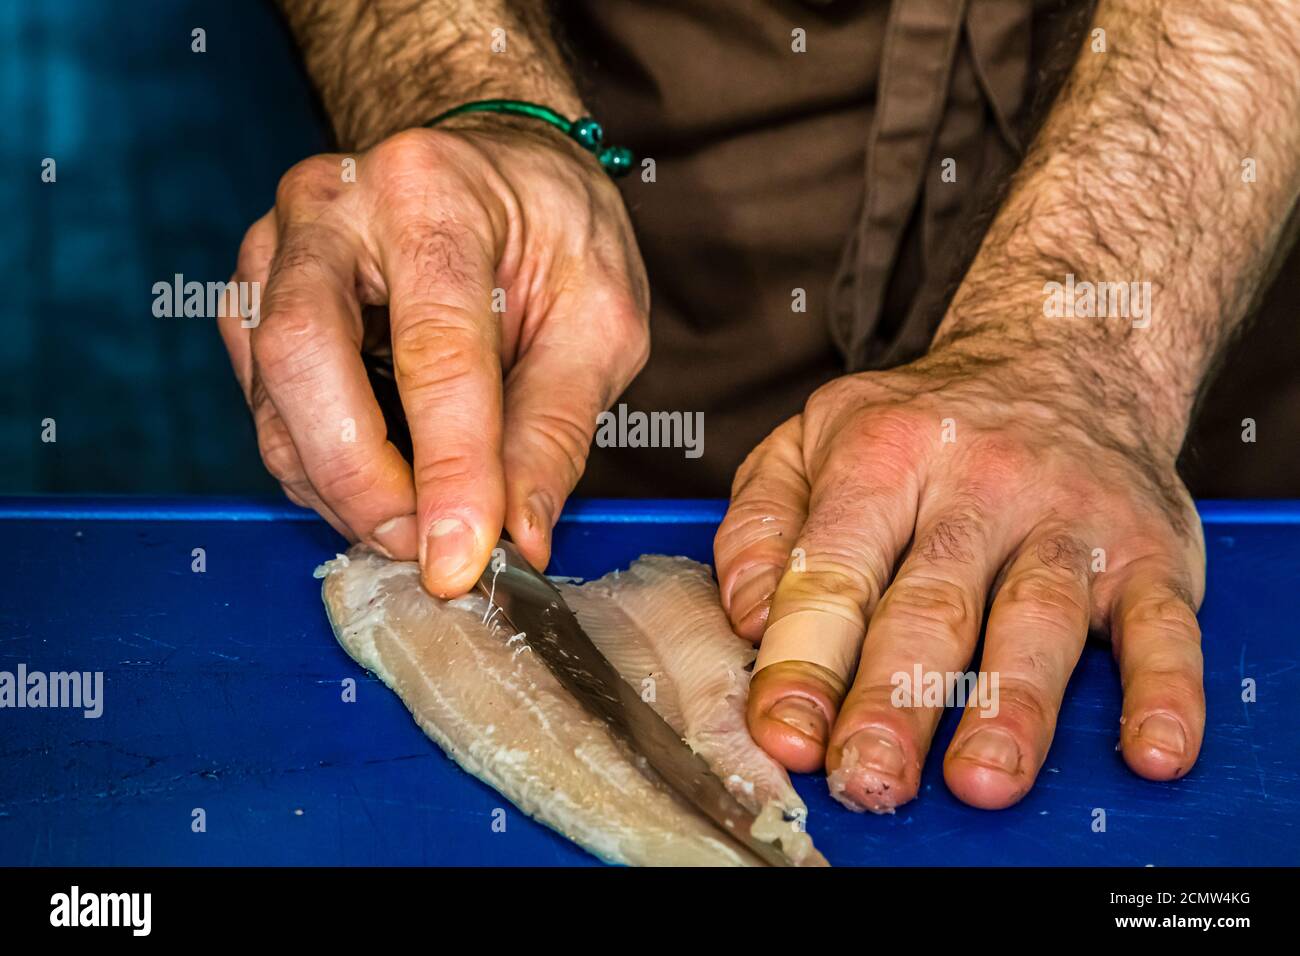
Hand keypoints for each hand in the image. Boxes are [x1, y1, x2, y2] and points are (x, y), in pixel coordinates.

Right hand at [219, 124, 648, 594]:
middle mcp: (334, 205)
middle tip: (419, 550)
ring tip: (412, 523)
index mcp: (435, 194)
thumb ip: (556, 427)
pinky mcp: (253, 292)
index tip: (462, 559)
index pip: (434, 349)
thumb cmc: (556, 232)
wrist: (497, 167)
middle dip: (359, 482)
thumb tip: (518, 536)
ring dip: (336, 486)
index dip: (448, 468)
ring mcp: (277, 245)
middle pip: (305, 358)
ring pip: (272, 393)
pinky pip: (263, 400)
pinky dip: (315, 464)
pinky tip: (376, 484)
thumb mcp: (600, 318)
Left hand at [713, 351, 1205, 810]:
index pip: (834, 570)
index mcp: (883, 455)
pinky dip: (1166, 689)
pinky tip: (1151, 750)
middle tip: (867, 776)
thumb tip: (746, 618)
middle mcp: (979, 482)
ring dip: (1011, 704)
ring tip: (982, 780)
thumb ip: (760, 522)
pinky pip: (1164, 623)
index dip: (805, 659)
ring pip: (1036, 615)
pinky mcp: (1150, 549)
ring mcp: (1069, 516)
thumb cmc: (920, 424)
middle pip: (930, 604)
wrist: (1063, 359)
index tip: (785, 735)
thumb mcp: (812, 439)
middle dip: (894, 699)